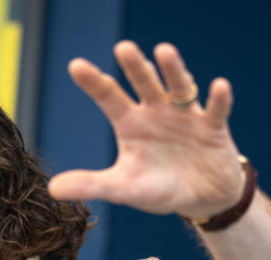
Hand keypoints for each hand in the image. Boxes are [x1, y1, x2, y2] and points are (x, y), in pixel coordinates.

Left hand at [48, 41, 244, 218]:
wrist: (202, 200)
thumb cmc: (160, 188)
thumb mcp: (125, 188)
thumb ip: (92, 185)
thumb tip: (51, 189)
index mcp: (131, 123)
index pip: (109, 97)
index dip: (94, 82)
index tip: (76, 66)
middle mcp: (156, 112)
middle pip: (144, 84)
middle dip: (135, 66)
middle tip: (122, 48)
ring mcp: (185, 116)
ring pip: (178, 88)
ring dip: (172, 70)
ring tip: (164, 51)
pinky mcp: (213, 128)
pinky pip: (216, 110)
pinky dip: (218, 99)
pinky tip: (218, 86)